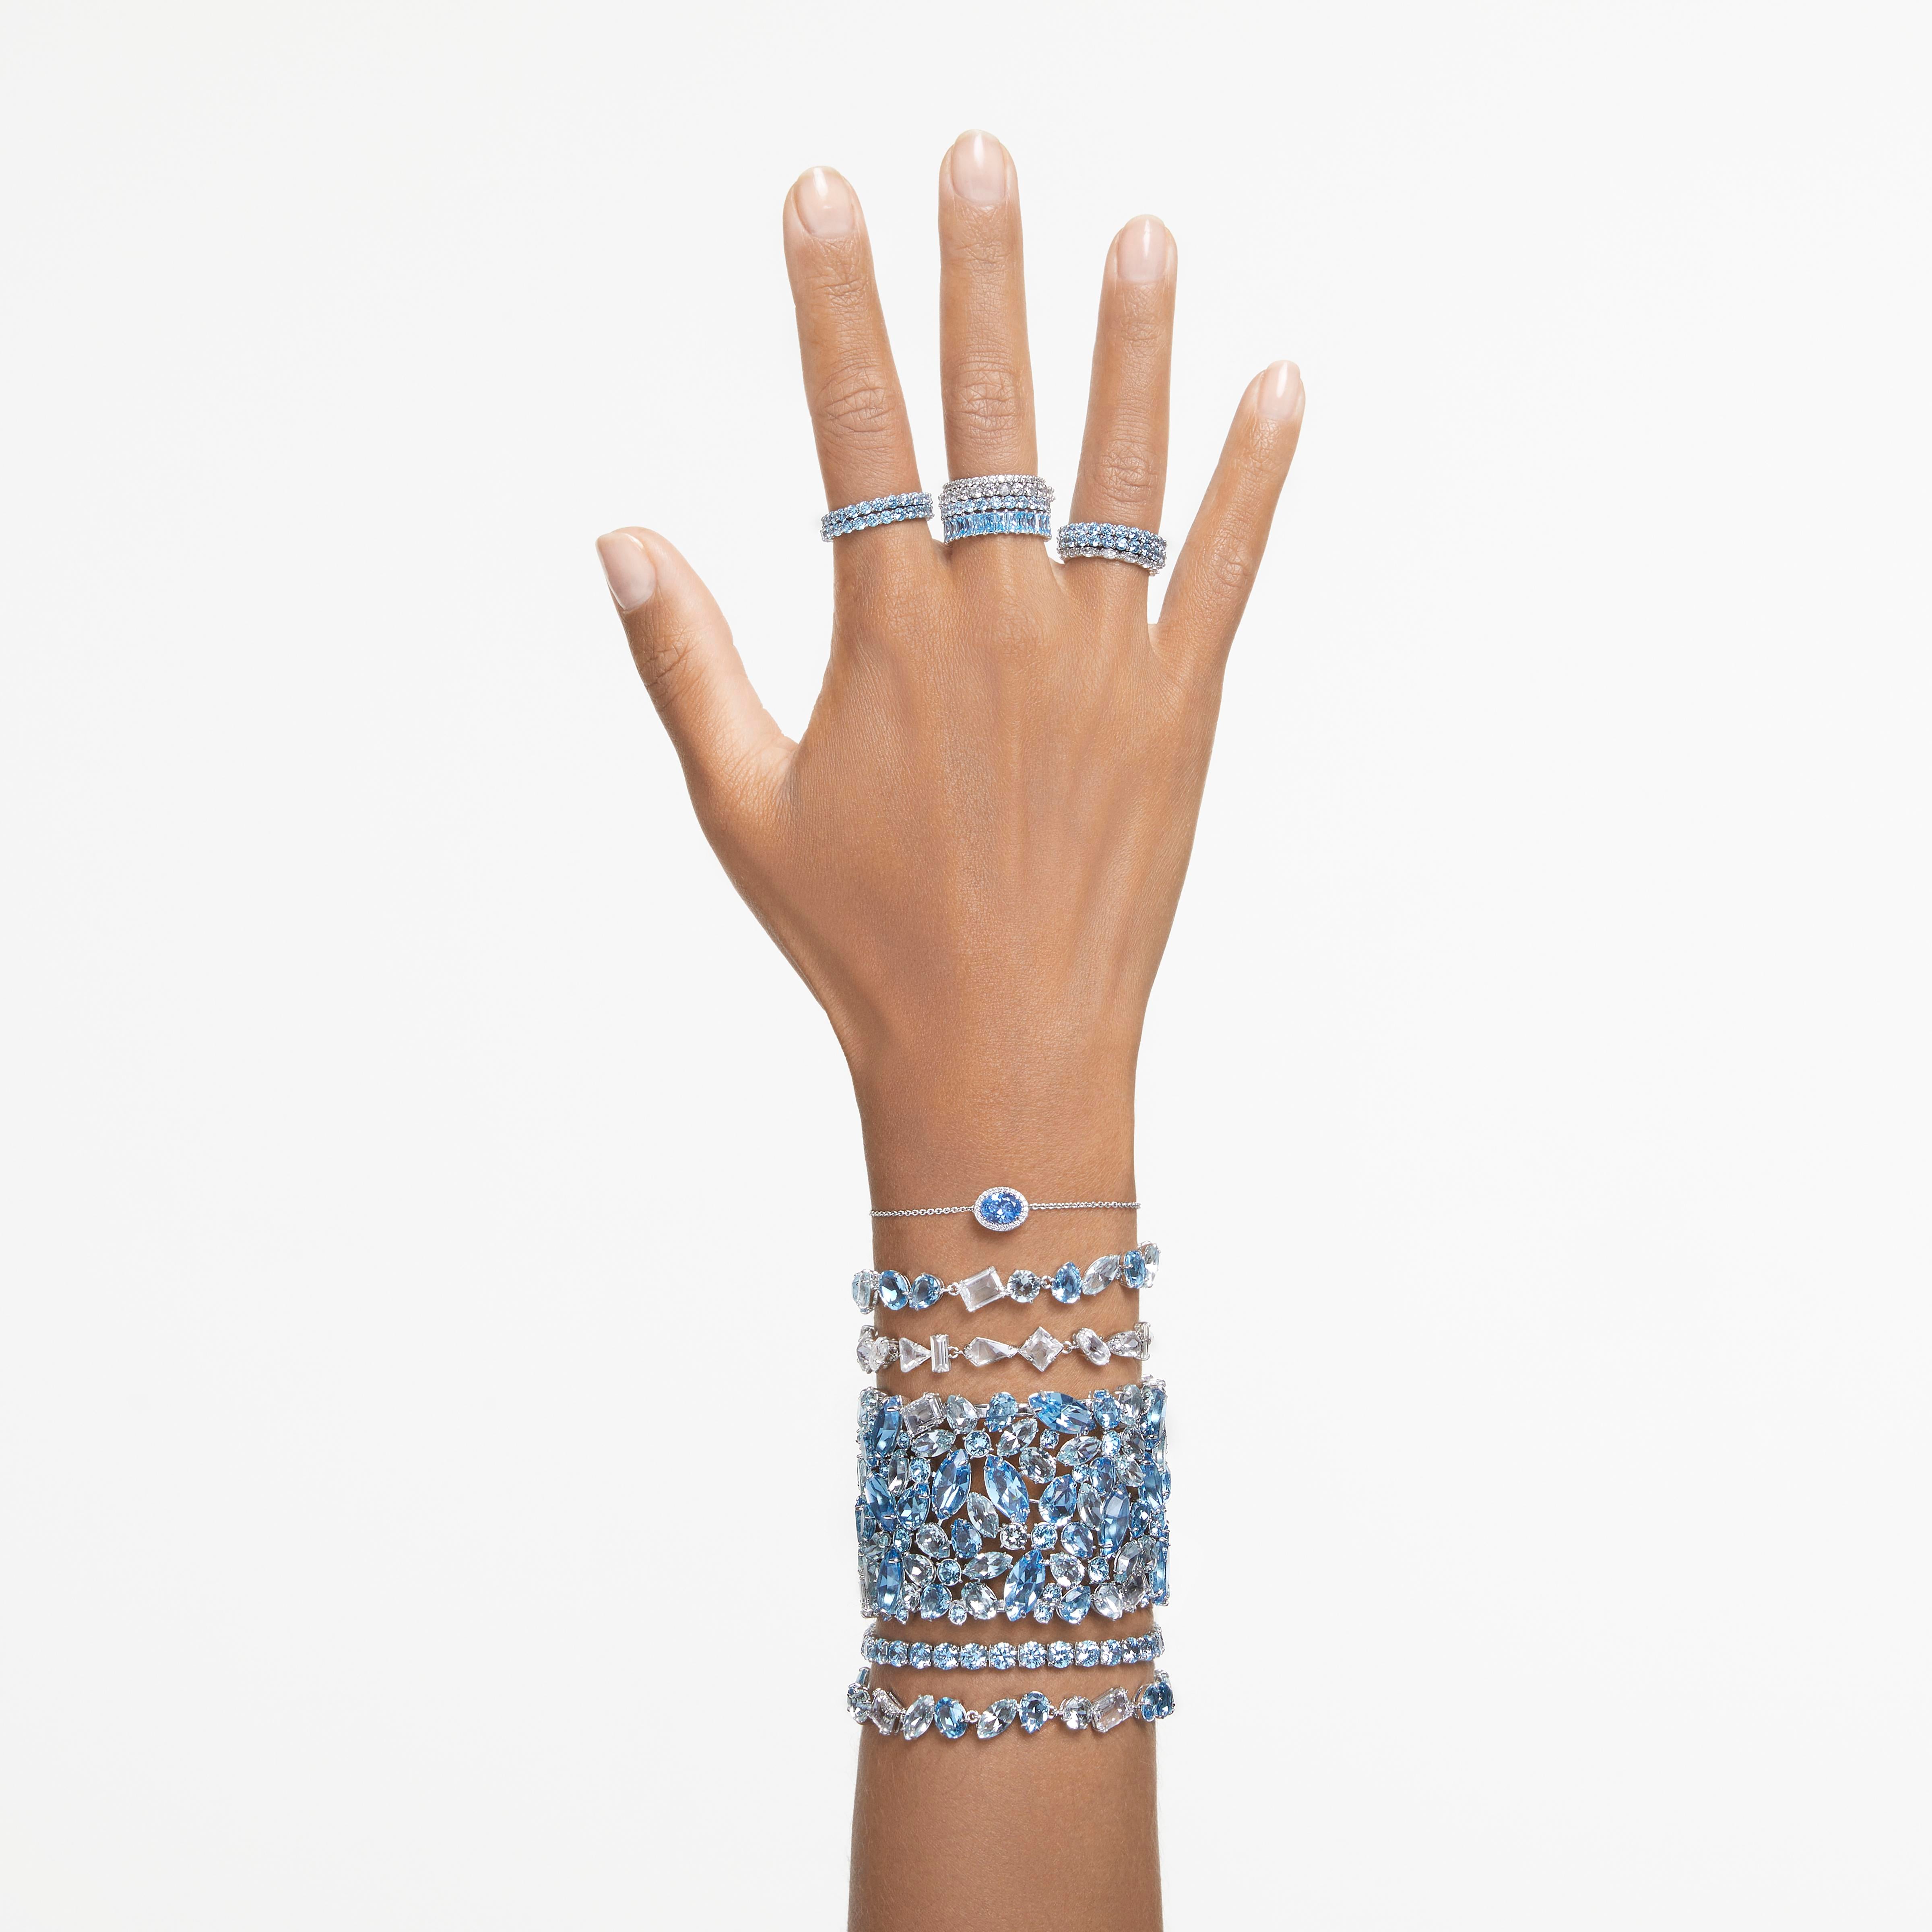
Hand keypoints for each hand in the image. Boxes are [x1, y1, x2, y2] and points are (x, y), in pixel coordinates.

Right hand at [597, 131, 1302, 1212]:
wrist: (1000, 1054)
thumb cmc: (860, 941)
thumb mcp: (741, 808)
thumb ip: (686, 663)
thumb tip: (624, 538)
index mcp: (890, 638)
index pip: (856, 428)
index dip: (837, 304)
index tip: (825, 196)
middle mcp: (1003, 627)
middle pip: (991, 416)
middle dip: (980, 275)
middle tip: (980, 155)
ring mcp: (1104, 665)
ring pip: (1121, 471)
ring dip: (1129, 344)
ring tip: (1137, 232)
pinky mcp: (1180, 714)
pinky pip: (1227, 572)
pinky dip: (1255, 478)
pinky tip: (1278, 386)